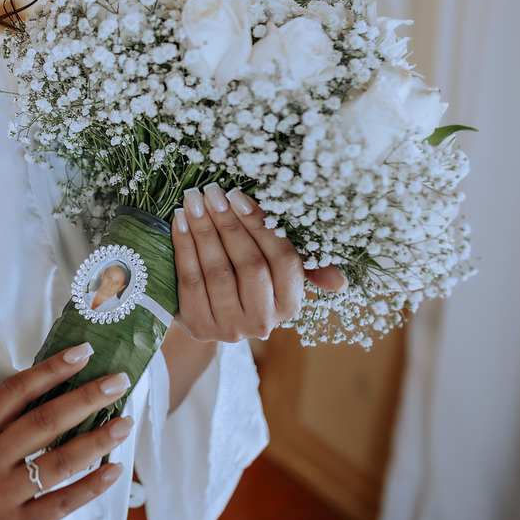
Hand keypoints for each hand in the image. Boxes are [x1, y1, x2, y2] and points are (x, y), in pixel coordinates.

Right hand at [0, 343, 132, 519]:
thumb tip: (46, 398)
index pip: (14, 392)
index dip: (50, 369)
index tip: (80, 354)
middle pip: (45, 421)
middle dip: (86, 398)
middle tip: (117, 381)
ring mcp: (1, 497)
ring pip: (59, 461)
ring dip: (98, 439)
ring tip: (124, 423)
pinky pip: (61, 503)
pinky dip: (91, 486)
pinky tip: (113, 471)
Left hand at [171, 183, 346, 342]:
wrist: (208, 314)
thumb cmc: (246, 280)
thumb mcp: (276, 274)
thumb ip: (306, 266)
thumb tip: (340, 282)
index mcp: (290, 303)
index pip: (283, 260)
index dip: (260, 226)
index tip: (238, 196)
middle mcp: (263, 321)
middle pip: (249, 264)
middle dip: (228, 223)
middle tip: (212, 191)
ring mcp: (229, 327)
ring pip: (217, 271)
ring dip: (203, 230)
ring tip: (194, 200)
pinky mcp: (198, 326)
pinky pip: (189, 280)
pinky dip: (184, 246)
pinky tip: (179, 221)